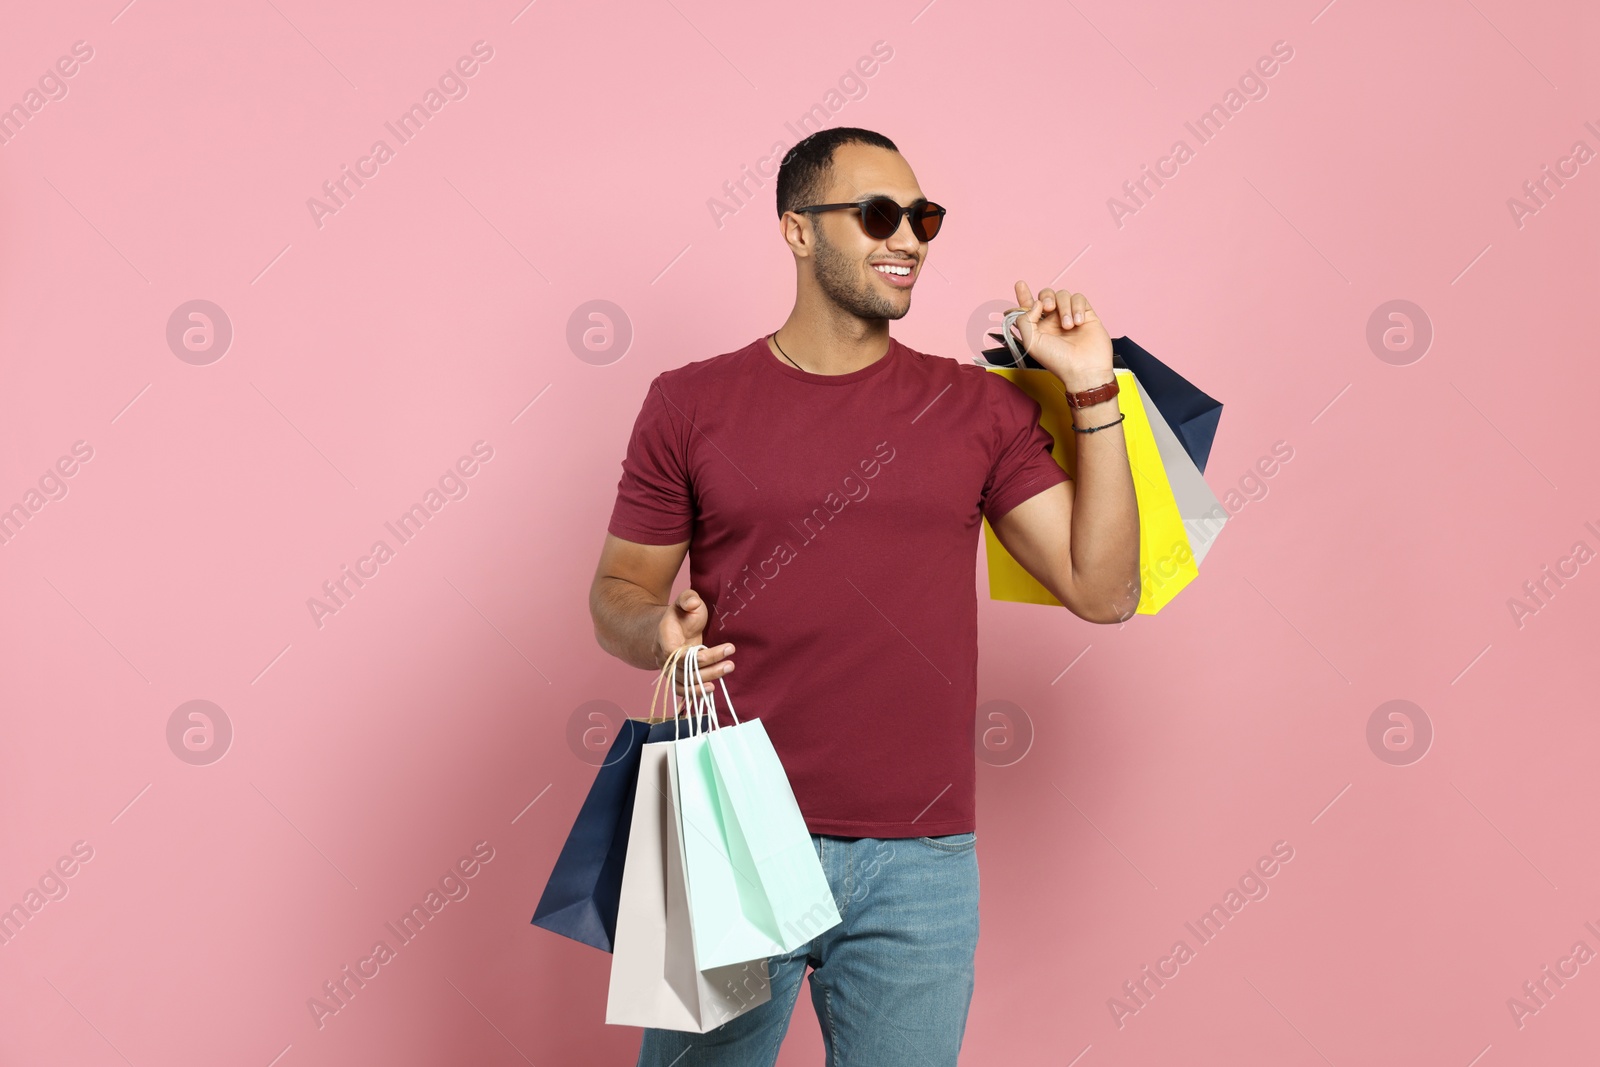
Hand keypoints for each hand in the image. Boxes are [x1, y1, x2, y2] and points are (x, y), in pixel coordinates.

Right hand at [655, 588, 734, 709]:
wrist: (670, 628)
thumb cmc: (681, 614)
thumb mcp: (684, 601)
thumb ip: (688, 598)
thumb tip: (693, 603)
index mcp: (664, 639)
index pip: (679, 655)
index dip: (701, 657)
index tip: (727, 648)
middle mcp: (663, 658)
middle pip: (685, 671)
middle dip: (710, 669)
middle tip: (731, 663)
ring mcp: (669, 669)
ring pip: (686, 682)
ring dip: (708, 679)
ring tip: (728, 669)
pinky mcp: (677, 676)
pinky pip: (683, 690)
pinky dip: (696, 692)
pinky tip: (713, 689)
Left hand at [1007, 280, 1113, 392]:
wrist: (1084, 369)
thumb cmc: (1057, 360)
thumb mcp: (1031, 343)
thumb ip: (1025, 320)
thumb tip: (1036, 303)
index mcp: (1039, 327)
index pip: (1029, 306)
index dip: (1024, 295)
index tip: (1020, 284)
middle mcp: (1053, 321)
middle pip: (1047, 295)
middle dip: (1046, 296)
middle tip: (1049, 308)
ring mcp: (1070, 316)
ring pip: (1063, 295)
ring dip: (1064, 307)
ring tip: (1068, 326)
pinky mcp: (1087, 315)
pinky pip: (1079, 298)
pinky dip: (1077, 307)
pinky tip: (1078, 322)